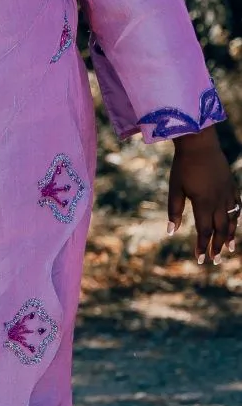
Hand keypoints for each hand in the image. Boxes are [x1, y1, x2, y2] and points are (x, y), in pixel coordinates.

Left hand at [166, 128, 237, 266]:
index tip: (201, 260)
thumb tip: (171, 233)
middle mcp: (219, 201)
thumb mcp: (175, 189)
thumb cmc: (183, 166)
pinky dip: (236, 218)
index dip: (202, 247)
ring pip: (232, 220)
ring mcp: (227, 193)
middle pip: (220, 230)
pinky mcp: (231, 186)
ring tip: (230, 249)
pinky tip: (235, 224)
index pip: (204, 232)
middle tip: (216, 261)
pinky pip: (237, 206)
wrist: (200, 143)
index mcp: (204, 204)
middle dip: (218, 247)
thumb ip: (174, 211)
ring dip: (230, 236)